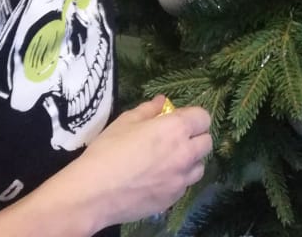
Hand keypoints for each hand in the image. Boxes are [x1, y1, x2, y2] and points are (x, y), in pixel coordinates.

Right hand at [59, 95, 212, 229]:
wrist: (94, 193)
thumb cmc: (109, 150)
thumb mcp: (126, 121)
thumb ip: (149, 109)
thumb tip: (162, 101)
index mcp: (176, 129)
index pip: (203, 117)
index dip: (193, 116)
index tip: (178, 119)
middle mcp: (185, 154)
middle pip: (206, 143)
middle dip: (195, 137)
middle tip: (175, 139)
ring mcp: (180, 181)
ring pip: (199, 167)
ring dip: (190, 161)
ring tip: (169, 160)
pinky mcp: (172, 201)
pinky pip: (185, 186)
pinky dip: (178, 180)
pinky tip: (159, 178)